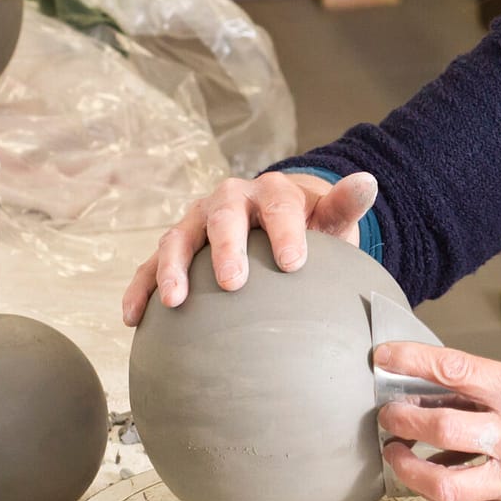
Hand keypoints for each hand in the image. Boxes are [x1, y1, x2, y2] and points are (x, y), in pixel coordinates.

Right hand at [119, 170, 379, 325]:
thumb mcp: (331, 217)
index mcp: (273, 191)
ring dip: (172, 268)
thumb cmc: (310, 227)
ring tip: (175, 302)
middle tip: (232, 282)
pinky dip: (140, 288)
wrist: (278, 224)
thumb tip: (368, 181)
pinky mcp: (176, 246)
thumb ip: (346, 204)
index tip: (294, 263)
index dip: (285, 232)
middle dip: (224, 246)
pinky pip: (150, 265)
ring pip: (178, 237)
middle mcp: (229, 199)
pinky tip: (133, 318)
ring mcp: (197, 221)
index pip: (280, 206)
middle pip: (222, 216)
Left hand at [374, 342, 500, 500]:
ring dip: (407, 466)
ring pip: (442, 482)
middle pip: (441, 426)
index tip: (383, 357)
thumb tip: (426, 391)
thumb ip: (488, 393)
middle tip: (387, 415)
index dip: (412, 361)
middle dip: (400, 419)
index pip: (458, 369)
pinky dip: (446, 491)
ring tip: (397, 453)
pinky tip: (443, 478)